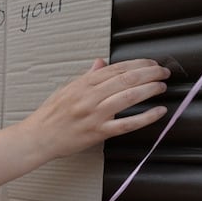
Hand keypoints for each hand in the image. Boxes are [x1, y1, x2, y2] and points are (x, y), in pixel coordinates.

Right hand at [23, 58, 169, 159]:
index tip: (151, 63)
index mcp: (83, 84)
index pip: (116, 68)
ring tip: (162, 86)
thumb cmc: (51, 115)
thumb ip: (87, 77)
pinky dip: (146, 117)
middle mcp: (89, 97)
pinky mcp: (98, 133)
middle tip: (163, 72)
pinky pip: (127, 124)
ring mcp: (95, 115)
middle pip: (126, 79)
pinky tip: (159, 112)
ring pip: (129, 97)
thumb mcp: (66, 89)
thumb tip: (102, 63)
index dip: (138, 63)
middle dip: (150, 73)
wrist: (38, 137)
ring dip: (150, 89)